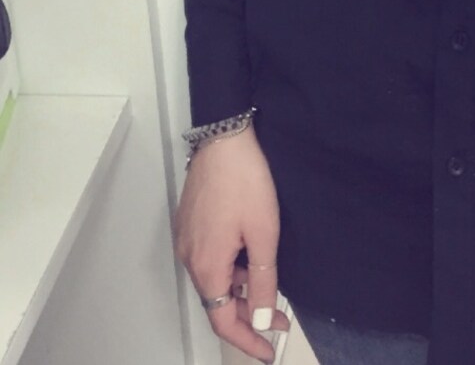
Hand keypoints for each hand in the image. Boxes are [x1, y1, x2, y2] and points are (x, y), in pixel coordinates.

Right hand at [173, 127, 290, 362]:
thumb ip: (264, 280)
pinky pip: (209, 259)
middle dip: (249, 314)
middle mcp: (189, 258)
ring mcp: (187, 240)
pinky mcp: (189, 224)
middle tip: (280, 318)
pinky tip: (250, 260)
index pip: (223, 321)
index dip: (247, 340)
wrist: (223, 137)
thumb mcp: (264, 233)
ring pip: (214, 280)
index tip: (268, 351)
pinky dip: (230, 269)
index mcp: (206, 266)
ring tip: (270, 287)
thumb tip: (264, 318)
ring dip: (241, 290)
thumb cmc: (244, 179)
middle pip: (217, 301)